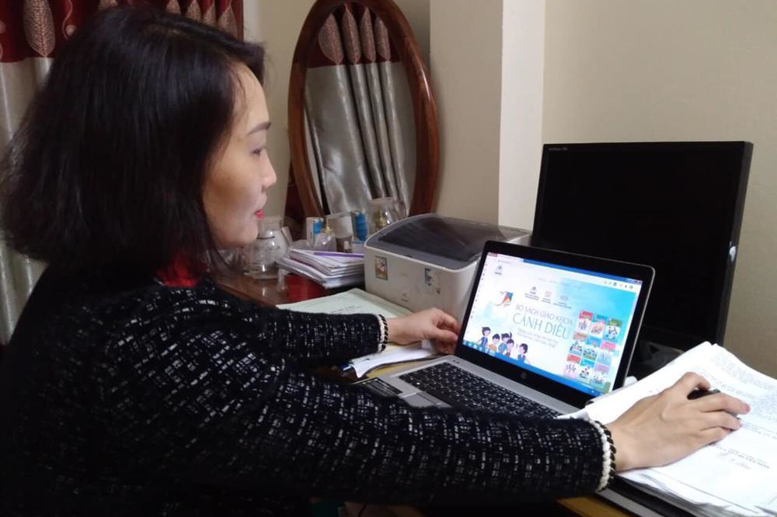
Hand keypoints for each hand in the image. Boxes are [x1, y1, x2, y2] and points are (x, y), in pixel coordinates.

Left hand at [386, 308, 459, 353]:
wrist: (398, 332)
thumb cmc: (411, 326)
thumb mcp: (431, 331)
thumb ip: (444, 335)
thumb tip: (455, 337)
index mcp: (437, 314)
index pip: (452, 322)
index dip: (457, 331)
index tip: (461, 339)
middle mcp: (435, 320)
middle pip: (448, 330)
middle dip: (452, 338)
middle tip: (456, 347)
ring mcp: (431, 327)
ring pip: (443, 335)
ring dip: (446, 343)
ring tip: (450, 350)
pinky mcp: (427, 333)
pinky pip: (437, 339)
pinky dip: (440, 344)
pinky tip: (442, 350)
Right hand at [608, 372, 749, 471]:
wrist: (627, 442)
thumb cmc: (631, 424)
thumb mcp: (646, 402)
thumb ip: (664, 399)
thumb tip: (673, 400)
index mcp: (670, 395)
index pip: (692, 379)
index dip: (704, 381)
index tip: (708, 387)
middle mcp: (684, 408)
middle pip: (719, 400)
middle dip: (735, 402)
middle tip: (741, 406)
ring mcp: (691, 425)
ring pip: (722, 418)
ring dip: (733, 420)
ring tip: (736, 423)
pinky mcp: (693, 441)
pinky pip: (716, 434)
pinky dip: (722, 432)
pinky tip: (722, 434)